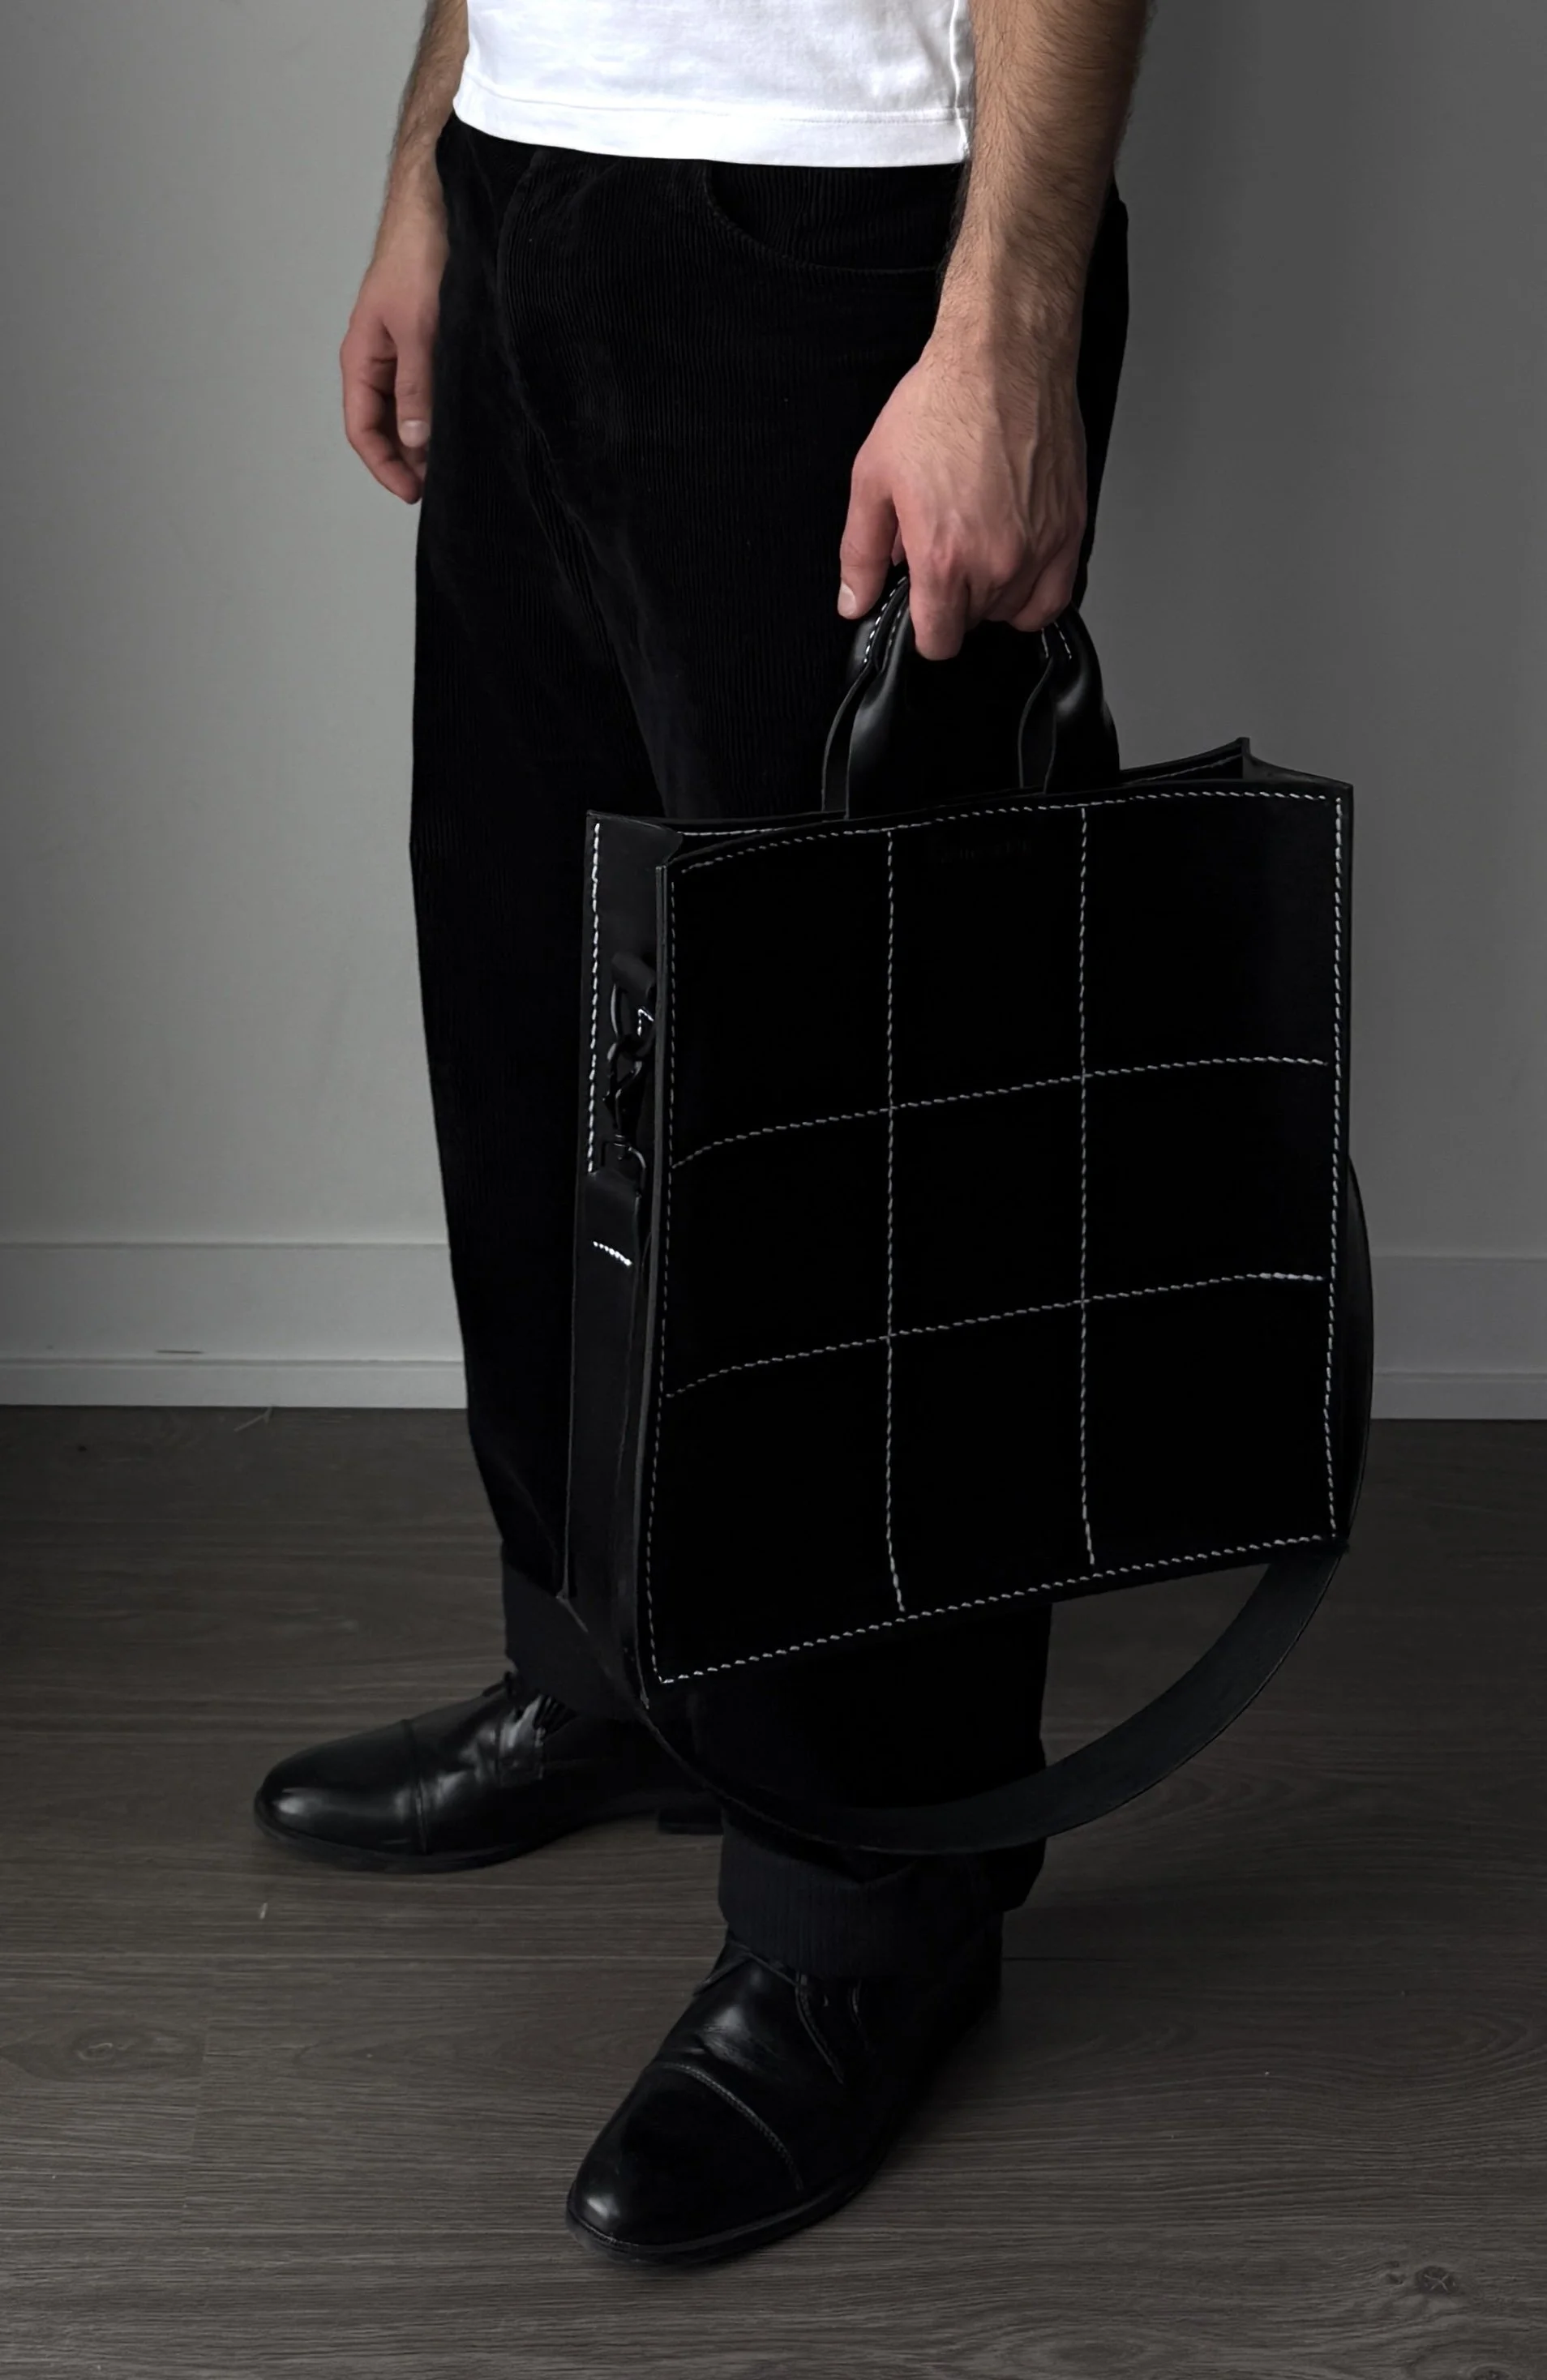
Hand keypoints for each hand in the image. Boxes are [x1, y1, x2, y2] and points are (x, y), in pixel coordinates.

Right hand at [340, 192, 448, 503]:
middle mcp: (379, 359)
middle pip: (385, 427)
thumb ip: (417, 387)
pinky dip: (442, 409)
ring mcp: (404, 351)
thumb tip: (417, 440)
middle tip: (444, 484)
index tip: (415, 493)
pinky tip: (466, 420)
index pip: (362, 429)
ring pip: (409, 409)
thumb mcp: (420, 329)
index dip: (385, 467)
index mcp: (362, 358)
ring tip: (458, 458)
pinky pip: (430, 387)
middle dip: (409, 459)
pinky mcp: (429, 340)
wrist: (439, 203)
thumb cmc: (418, 254)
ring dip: (428, 435)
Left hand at [836, 324, 1086, 659]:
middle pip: (972, 624)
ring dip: (992, 594)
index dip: (922, 629)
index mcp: (945, 558)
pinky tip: (1015, 567)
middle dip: (952, 600)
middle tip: (944, 550)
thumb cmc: (942, 405)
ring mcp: (1039, 550)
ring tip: (977, 546)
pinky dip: (1034, 595)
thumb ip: (861, 552)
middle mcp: (997, 563)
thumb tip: (853, 602)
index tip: (919, 605)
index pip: (937, 642)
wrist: (1004, 359)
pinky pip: (1055, 597)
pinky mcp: (1070, 530)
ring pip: (1011, 611)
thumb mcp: (874, 478)